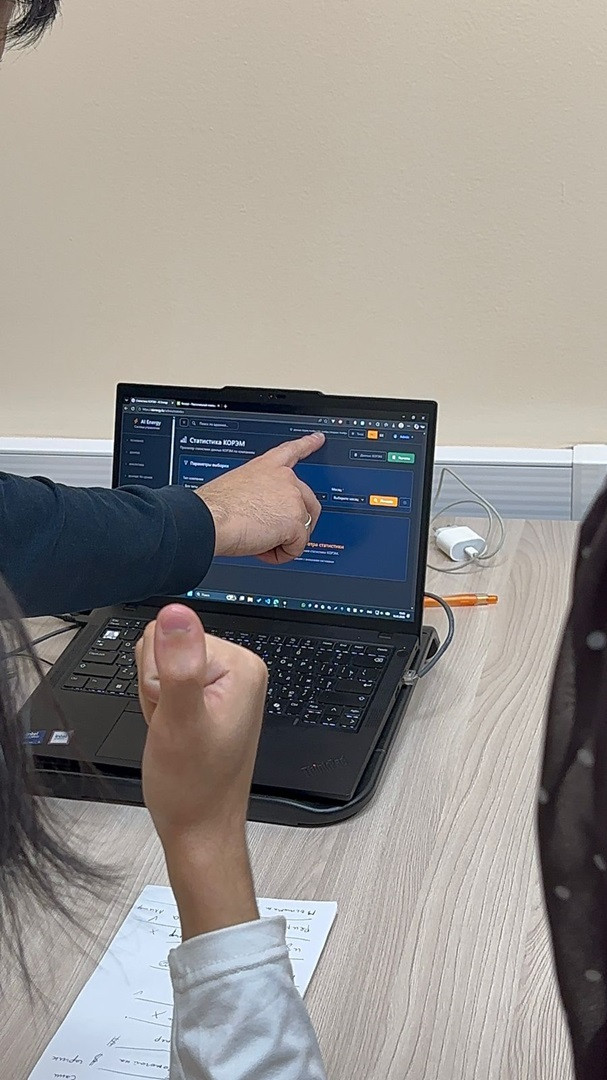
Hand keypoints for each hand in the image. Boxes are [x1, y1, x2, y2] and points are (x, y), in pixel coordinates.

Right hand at [136, 604, 267, 935]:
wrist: (199, 830)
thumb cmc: (193, 787)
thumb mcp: (180, 722)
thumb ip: (178, 665)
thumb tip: (176, 612)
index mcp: (240, 664)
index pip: (169, 633)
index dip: (156, 678)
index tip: (174, 714)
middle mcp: (237, 667)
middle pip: (163, 645)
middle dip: (156, 689)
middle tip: (173, 727)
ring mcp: (223, 683)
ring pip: (159, 665)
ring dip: (157, 701)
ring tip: (175, 733)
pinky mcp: (208, 697)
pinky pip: (164, 684)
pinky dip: (160, 710)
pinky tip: (174, 733)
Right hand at [196, 432, 324, 562]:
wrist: (209, 519)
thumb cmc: (214, 507)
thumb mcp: (236, 487)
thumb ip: (258, 493)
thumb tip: (262, 514)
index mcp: (267, 467)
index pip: (292, 451)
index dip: (308, 444)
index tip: (318, 438)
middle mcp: (284, 478)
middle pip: (309, 502)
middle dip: (296, 524)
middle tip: (272, 535)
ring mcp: (293, 498)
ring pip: (304, 528)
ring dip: (284, 541)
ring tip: (260, 542)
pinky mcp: (296, 521)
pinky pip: (298, 547)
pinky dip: (282, 555)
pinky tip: (263, 549)